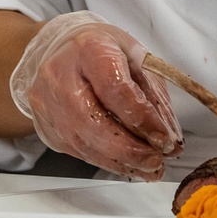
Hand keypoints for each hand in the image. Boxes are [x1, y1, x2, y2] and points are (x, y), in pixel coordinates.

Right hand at [10, 14, 182, 179]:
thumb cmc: (100, 50)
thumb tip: (169, 135)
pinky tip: (128, 164)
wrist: (58, 50)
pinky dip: (107, 161)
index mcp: (88, 49)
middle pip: (94, 122)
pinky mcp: (47, 127)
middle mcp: (60, 77)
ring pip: (86, 144)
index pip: (115, 89)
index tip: (165, 138)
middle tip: (158, 160)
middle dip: (131, 149)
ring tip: (150, 168)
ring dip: (122, 161)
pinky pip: (79, 151)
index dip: (143, 118)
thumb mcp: (134, 55)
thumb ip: (152, 94)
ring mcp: (49, 105)